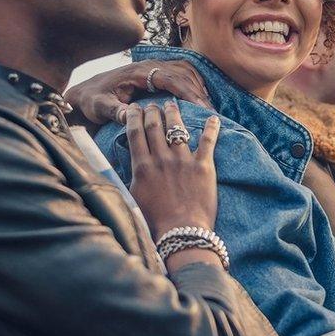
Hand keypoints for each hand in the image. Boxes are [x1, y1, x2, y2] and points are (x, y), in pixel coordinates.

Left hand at [64, 60, 210, 128]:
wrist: (85, 92)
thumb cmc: (93, 100)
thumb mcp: (99, 107)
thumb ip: (114, 111)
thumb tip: (131, 117)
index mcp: (138, 72)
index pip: (170, 78)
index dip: (188, 91)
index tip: (201, 106)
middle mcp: (149, 66)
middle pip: (182, 73)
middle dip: (198, 91)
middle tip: (210, 111)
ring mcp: (153, 67)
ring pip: (185, 70)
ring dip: (198, 86)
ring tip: (208, 106)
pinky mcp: (156, 72)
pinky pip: (181, 72)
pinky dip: (194, 82)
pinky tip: (199, 97)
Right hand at [125, 101, 219, 236]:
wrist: (180, 232)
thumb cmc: (155, 220)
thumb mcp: (134, 197)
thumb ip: (130, 177)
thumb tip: (120, 164)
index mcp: (142, 166)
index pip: (135, 133)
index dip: (135, 117)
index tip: (135, 108)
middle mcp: (161, 159)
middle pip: (154, 126)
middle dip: (152, 111)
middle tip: (153, 104)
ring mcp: (183, 161)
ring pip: (177, 128)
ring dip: (174, 113)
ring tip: (172, 105)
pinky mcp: (203, 166)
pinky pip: (208, 141)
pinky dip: (211, 127)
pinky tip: (213, 118)